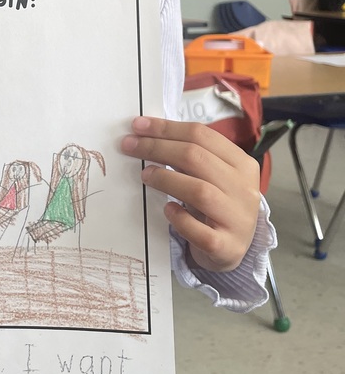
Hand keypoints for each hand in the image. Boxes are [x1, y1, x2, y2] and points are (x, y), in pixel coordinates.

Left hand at [121, 116, 260, 271]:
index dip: (166, 128)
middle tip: (130, 146)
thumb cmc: (216, 205)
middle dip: (157, 147)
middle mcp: (244, 189)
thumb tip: (147, 135)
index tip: (137, 126)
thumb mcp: (211, 176)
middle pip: (197, 157)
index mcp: (242, 164)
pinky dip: (180, 219)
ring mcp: (238, 219)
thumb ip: (189, 156)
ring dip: (166, 179)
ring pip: (199, 191)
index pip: (202, 135)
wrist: (233, 248)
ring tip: (145, 175)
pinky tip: (168, 210)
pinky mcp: (227, 247)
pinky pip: (200, 231)